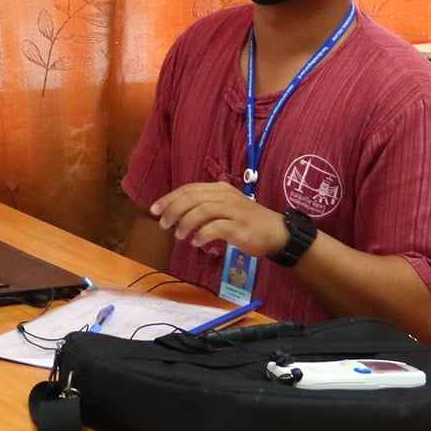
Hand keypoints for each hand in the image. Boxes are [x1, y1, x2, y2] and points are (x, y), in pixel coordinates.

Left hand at [150, 181, 285, 257]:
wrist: (276, 233)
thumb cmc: (247, 222)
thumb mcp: (225, 208)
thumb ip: (204, 208)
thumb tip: (177, 215)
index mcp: (220, 189)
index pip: (189, 189)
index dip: (169, 198)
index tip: (154, 209)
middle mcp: (225, 196)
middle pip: (192, 198)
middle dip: (173, 210)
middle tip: (163, 224)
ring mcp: (233, 210)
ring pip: (202, 210)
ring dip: (186, 222)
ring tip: (179, 235)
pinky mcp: (239, 226)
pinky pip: (215, 228)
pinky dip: (202, 234)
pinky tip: (196, 242)